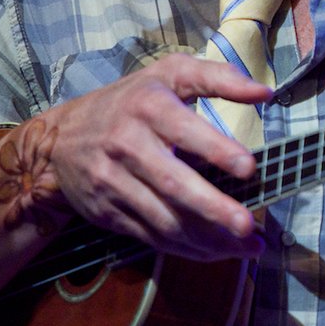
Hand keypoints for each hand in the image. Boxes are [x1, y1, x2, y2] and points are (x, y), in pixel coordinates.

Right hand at [27, 54, 272, 259]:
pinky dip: (185, 248)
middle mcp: (127, 145)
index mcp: (147, 106)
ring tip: (246, 246)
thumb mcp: (169, 74)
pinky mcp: (107, 212)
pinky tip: (216, 251)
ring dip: (206, 238)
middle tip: (248, 225)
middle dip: (212, 207)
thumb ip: (218, 78)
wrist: (59, 139)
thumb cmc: (130, 101)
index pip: (184, 130)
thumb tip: (264, 93)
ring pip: (163, 218)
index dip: (216, 149)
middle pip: (173, 182)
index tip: (248, 168)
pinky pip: (150, 236)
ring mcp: (113, 182)